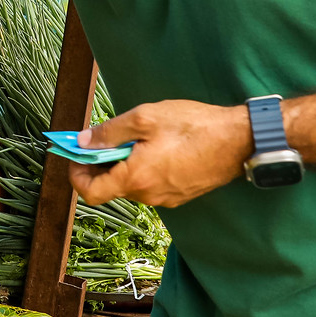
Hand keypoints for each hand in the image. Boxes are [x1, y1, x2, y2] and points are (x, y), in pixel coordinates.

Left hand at [66, 100, 253, 207]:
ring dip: (126, 164)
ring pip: (132, 185)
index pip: (91, 192)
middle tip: (108, 137)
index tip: (75, 155)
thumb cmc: (193, 126)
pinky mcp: (180, 195)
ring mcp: (166, 198)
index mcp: (136, 179)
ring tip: (140, 138)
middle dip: (103, 164)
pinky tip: (158, 147)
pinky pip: (151, 185)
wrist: (240, 141)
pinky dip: (144, 169)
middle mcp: (149, 195)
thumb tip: (83, 142)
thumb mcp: (145, 118)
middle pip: (111, 187)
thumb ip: (109, 132)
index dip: (77, 174)